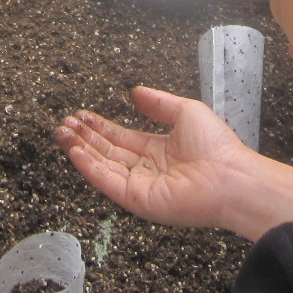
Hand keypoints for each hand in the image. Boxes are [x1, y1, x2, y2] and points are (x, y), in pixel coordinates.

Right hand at [56, 87, 256, 229]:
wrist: (231, 176)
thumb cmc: (216, 146)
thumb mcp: (185, 112)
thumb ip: (158, 103)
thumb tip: (135, 92)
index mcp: (158, 150)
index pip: (120, 138)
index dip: (100, 127)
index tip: (81, 115)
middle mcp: (146, 170)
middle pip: (107, 152)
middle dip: (84, 137)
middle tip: (63, 123)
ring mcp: (140, 186)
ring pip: (103, 166)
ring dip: (80, 150)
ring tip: (61, 133)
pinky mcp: (137, 200)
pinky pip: (108, 182)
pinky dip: (88, 167)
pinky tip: (74, 151)